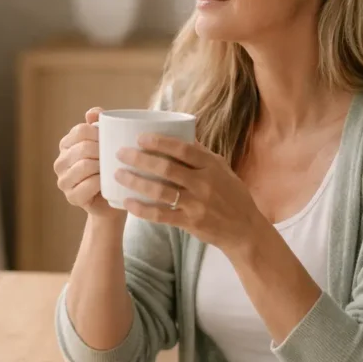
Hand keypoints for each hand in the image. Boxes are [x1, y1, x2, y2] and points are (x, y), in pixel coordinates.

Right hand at [54, 108, 124, 219]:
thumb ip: (100, 125)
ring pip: (84, 166)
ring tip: (114, 167)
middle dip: (103, 151)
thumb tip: (91, 113)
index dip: (99, 133)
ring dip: (102, 166)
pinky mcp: (71, 197)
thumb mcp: (108, 143)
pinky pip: (87, 185)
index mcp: (66, 144)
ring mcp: (63, 181)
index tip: (114, 139)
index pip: (81, 130)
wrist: (115, 197)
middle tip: (118, 156)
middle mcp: (60, 162)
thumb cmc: (111, 166)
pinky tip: (108, 181)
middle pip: (83, 148)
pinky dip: (100, 182)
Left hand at [115, 134, 259, 254]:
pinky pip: (162, 215)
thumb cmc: (231, 194)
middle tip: (120, 153)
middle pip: (167, 168)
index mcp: (211, 166)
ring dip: (136, 182)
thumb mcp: (222, 169)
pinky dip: (142, 209)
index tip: (140, 137)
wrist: (244, 229)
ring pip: (160, 191)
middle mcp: (205, 184)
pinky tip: (127, 202)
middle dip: (140, 159)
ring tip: (118, 174)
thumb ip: (201, 154)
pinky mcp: (191, 223)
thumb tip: (181, 133)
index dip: (160, 142)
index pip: (184, 149)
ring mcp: (197, 204)